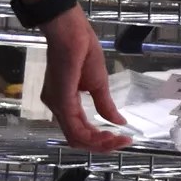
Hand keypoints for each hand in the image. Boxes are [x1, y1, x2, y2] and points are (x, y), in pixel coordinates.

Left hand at [39, 7, 131, 149]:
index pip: (80, 131)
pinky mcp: (61, 101)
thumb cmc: (83, 52)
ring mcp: (57, 106)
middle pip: (77, 139)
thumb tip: (119, 122)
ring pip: (76, 137)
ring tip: (119, 140)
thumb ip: (106, 105)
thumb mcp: (98, 84)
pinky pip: (75, 128)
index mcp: (65, 103)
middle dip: (101, 146)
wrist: (72, 34)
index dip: (100, 140)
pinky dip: (93, 135)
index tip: (123, 138)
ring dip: (99, 143)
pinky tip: (110, 134)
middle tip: (123, 142)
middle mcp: (57, 108)